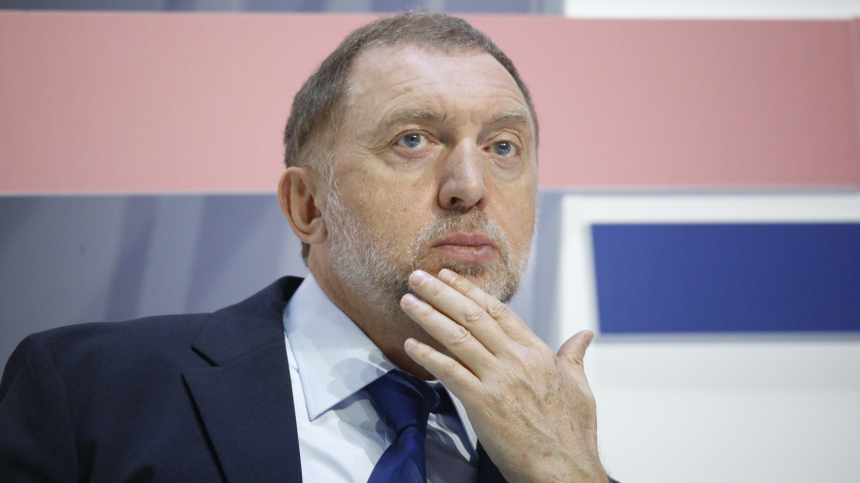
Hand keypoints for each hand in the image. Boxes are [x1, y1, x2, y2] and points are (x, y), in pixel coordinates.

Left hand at [400, 268, 607, 482]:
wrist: (564, 468)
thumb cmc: (572, 434)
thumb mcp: (580, 388)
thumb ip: (574, 357)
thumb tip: (584, 336)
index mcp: (537, 353)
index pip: (497, 310)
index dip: (470, 290)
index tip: (449, 277)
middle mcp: (516, 360)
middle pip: (472, 316)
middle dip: (441, 293)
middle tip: (418, 277)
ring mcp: (499, 380)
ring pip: (458, 338)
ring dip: (429, 316)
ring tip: (408, 302)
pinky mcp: (483, 403)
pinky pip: (450, 373)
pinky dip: (428, 357)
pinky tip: (411, 345)